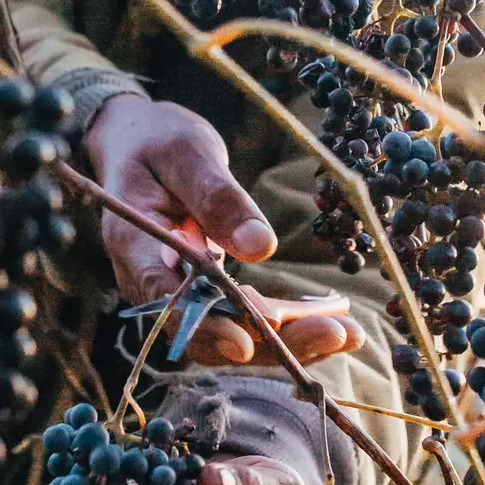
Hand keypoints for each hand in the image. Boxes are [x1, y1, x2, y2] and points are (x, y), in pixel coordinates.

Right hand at [84, 96, 363, 366]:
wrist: (139, 142)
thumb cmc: (157, 141)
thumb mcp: (188, 154)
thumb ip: (218, 198)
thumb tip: (260, 248)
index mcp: (135, 245)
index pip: (164, 302)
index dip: (205, 328)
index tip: (247, 344)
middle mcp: (152, 280)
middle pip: (205, 331)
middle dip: (269, 340)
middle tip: (332, 336)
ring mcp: (178, 289)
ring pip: (230, 331)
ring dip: (288, 339)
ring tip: (349, 335)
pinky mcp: (204, 288)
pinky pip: (243, 315)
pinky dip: (286, 322)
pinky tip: (336, 323)